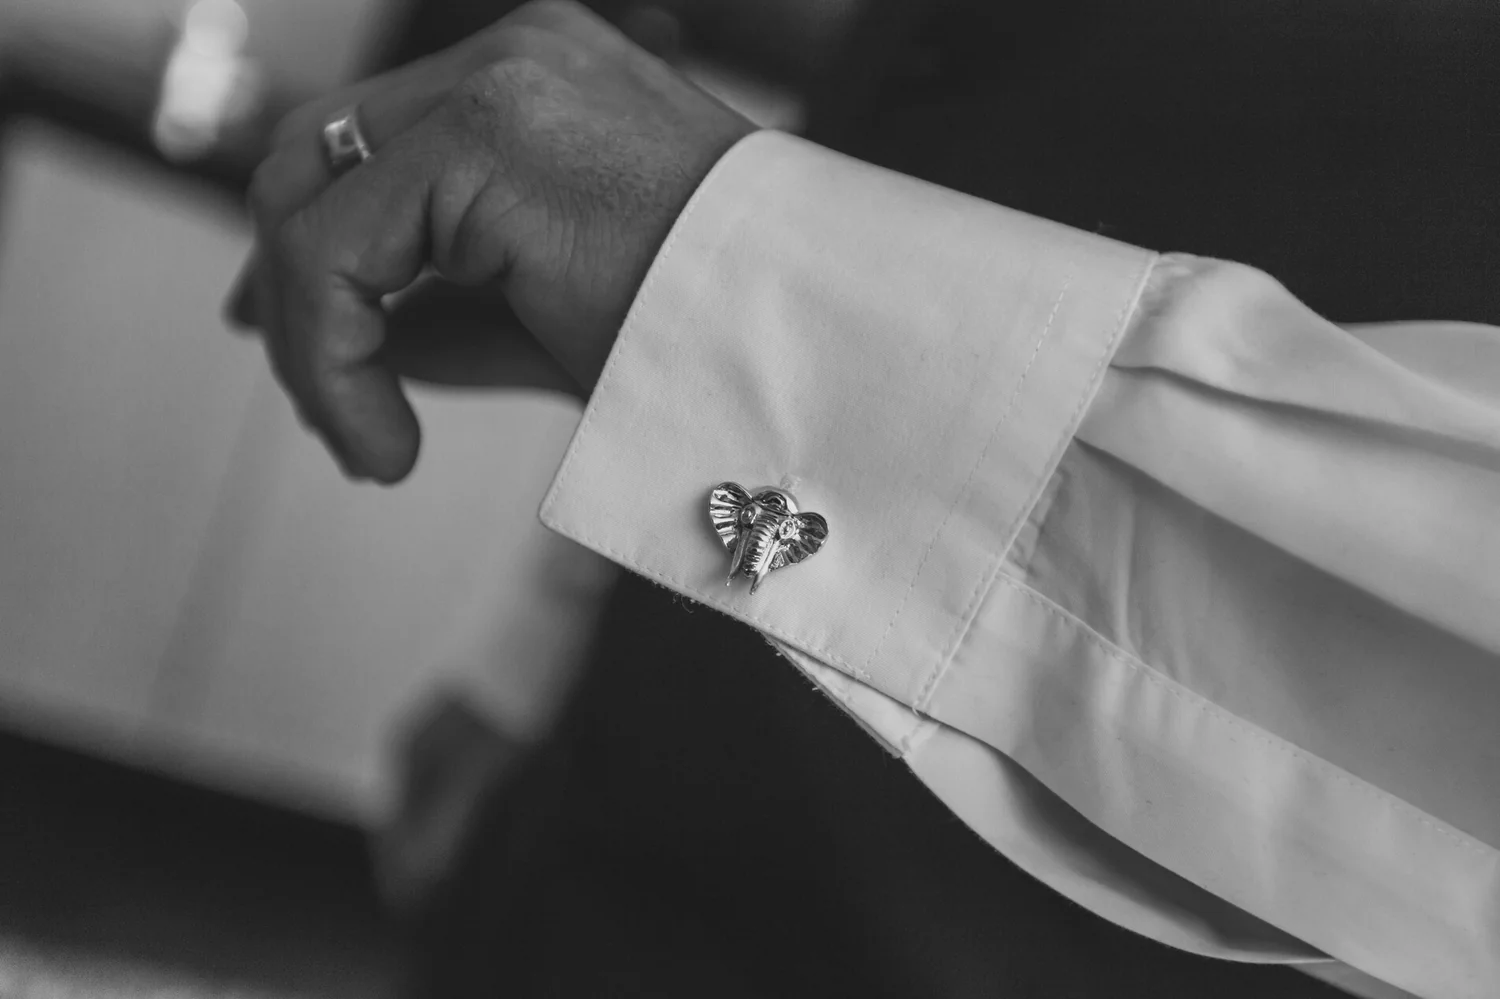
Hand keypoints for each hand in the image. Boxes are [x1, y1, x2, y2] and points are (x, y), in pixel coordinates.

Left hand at [233, 0, 754, 482]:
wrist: (821, 355)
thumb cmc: (712, 346)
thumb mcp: (549, 322)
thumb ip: (438, 311)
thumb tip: (323, 333)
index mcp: (537, 82)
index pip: (369, 151)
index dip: (312, 258)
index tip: (317, 365)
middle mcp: (511, 57)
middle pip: (317, 157)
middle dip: (294, 296)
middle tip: (332, 417)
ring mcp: (498, 79)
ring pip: (308, 202)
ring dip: (314, 345)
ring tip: (373, 450)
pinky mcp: (484, 131)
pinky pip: (335, 249)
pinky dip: (331, 357)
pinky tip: (388, 446)